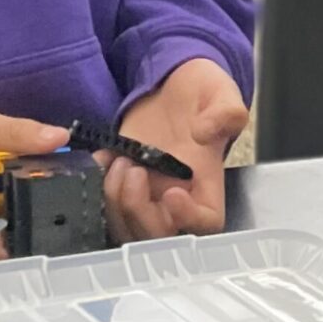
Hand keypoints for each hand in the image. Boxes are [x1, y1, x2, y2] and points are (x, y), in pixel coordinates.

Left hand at [107, 59, 245, 240]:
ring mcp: (147, 194)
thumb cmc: (201, 91)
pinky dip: (97, 189)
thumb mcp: (220, 91)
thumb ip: (225, 110)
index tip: (172, 193)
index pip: (206, 223)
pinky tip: (102, 159)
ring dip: (115, 201)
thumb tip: (205, 132)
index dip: (188, 219)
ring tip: (118, 161)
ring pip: (127, 227)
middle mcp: (177, 197)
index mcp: (208, 183)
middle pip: (159, 235)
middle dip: (140, 211)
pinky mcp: (121, 185)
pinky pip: (105, 207)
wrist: (170, 86)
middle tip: (134, 170)